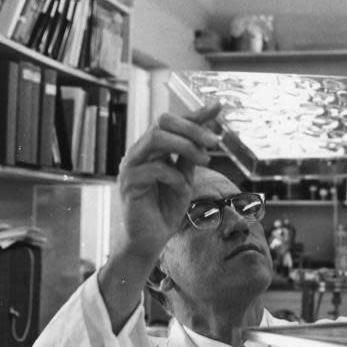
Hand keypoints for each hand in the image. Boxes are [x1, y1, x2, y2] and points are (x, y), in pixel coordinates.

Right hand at [117, 102, 221, 260]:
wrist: (150, 239)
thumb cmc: (165, 208)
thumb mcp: (185, 178)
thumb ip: (191, 156)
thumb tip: (208, 133)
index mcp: (151, 148)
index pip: (173, 123)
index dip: (195, 114)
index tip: (217, 106)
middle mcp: (139, 152)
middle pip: (163, 122)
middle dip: (192, 128)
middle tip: (215, 142)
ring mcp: (131, 166)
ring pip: (156, 138)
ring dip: (186, 146)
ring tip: (205, 160)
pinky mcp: (129, 183)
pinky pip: (155, 168)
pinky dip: (174, 175)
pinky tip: (182, 187)